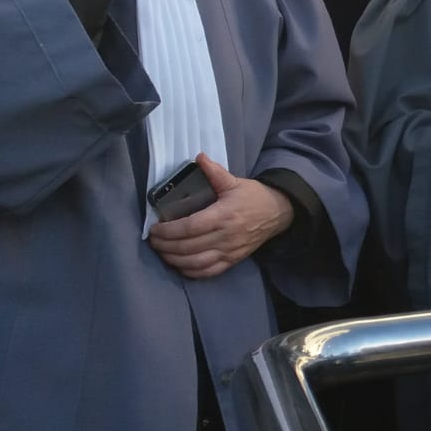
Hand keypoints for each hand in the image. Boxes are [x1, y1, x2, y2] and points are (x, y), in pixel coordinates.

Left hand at [147, 153, 293, 279]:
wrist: (278, 213)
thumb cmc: (254, 197)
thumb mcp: (235, 182)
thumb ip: (215, 172)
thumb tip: (199, 157)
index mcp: (224, 215)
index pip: (189, 227)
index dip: (168, 231)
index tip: (154, 229)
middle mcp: (226, 236)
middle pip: (188, 247)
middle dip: (165, 246)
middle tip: (153, 241)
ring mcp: (230, 251)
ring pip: (195, 263)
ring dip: (174, 260)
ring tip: (162, 252)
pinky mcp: (233, 260)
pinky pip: (208, 272)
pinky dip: (190, 272)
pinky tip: (180, 265)